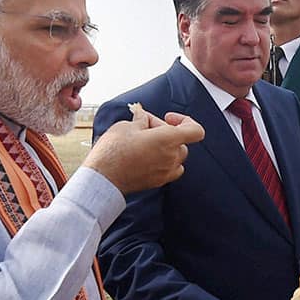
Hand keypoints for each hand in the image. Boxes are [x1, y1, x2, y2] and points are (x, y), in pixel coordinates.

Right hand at [84, 104, 204, 193]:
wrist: (102, 178)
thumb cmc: (113, 151)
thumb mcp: (126, 126)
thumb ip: (142, 120)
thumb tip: (144, 117)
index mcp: (168, 140)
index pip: (196, 131)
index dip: (186, 121)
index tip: (169, 118)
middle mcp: (172, 157)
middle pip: (181, 141)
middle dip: (166, 130)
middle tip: (145, 126)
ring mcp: (167, 172)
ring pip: (176, 155)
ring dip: (165, 146)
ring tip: (144, 140)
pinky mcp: (159, 182)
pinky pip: (171, 168)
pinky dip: (164, 160)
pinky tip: (148, 155)